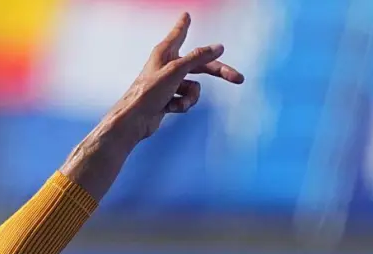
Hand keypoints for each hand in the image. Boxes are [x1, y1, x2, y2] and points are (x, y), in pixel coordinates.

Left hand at [104, 12, 243, 145]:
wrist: (134, 121)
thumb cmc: (148, 93)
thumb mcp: (176, 70)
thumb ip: (198, 57)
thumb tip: (218, 47)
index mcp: (165, 53)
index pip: (179, 34)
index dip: (184, 25)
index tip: (186, 15)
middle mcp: (167, 65)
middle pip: (200, 65)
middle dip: (218, 72)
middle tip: (238, 78)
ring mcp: (169, 83)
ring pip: (194, 87)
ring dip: (189, 98)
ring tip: (176, 102)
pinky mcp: (169, 98)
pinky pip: (186, 100)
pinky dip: (181, 105)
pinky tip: (169, 109)